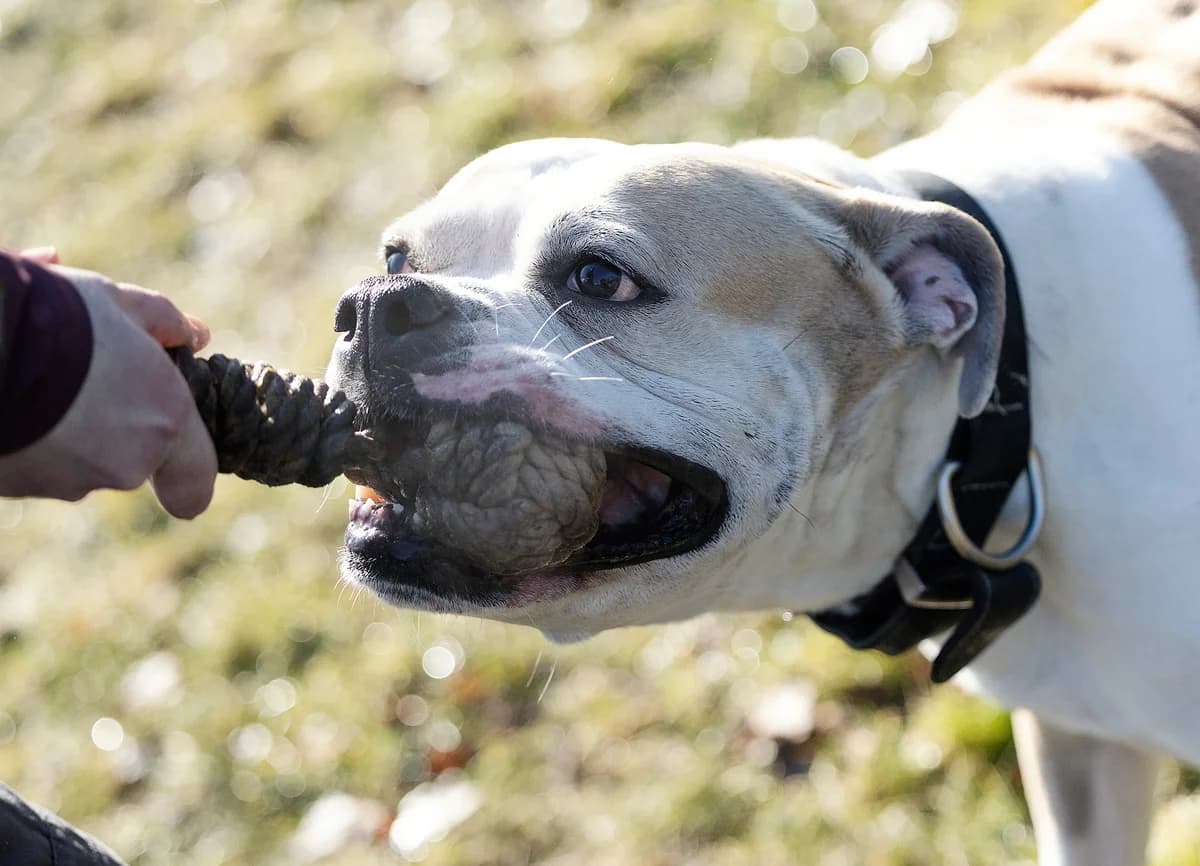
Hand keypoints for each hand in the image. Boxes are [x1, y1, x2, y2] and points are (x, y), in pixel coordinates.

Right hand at [0, 250, 217, 517]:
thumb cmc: (53, 315)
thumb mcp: (115, 302)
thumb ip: (164, 323)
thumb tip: (196, 334)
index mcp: (164, 420)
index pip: (195, 482)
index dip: (187, 475)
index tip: (175, 467)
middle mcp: (125, 464)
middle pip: (130, 457)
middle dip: (112, 425)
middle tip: (83, 377)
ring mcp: (68, 482)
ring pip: (79, 462)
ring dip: (66, 430)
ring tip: (39, 379)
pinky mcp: (18, 487)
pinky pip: (34, 465)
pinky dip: (28, 439)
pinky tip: (11, 394)